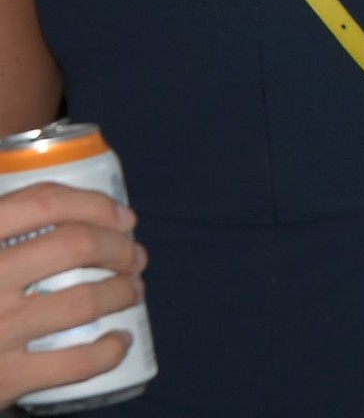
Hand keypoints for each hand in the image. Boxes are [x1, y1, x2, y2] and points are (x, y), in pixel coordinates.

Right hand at [0, 183, 146, 408]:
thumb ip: (0, 227)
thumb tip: (55, 205)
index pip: (43, 202)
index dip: (95, 204)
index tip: (122, 216)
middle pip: (77, 245)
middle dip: (120, 247)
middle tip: (133, 256)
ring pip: (85, 300)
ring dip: (123, 292)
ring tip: (131, 291)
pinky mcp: (4, 378)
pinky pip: (78, 362)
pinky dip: (110, 349)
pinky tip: (119, 341)